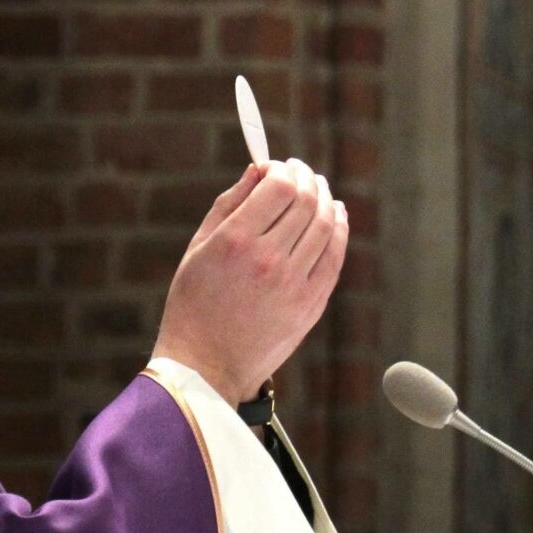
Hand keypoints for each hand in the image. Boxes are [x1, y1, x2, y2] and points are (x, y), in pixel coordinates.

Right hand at [153, 158, 350, 403]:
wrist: (206, 365)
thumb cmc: (194, 304)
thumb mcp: (198, 248)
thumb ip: (229, 204)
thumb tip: (258, 169)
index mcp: (234, 241)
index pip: (278, 187)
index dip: (283, 169)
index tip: (279, 166)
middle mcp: (268, 260)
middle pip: (306, 201)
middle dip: (306, 178)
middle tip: (302, 172)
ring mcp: (293, 284)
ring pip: (325, 225)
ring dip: (325, 199)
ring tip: (319, 190)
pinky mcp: (310, 305)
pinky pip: (335, 256)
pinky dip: (339, 229)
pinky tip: (335, 216)